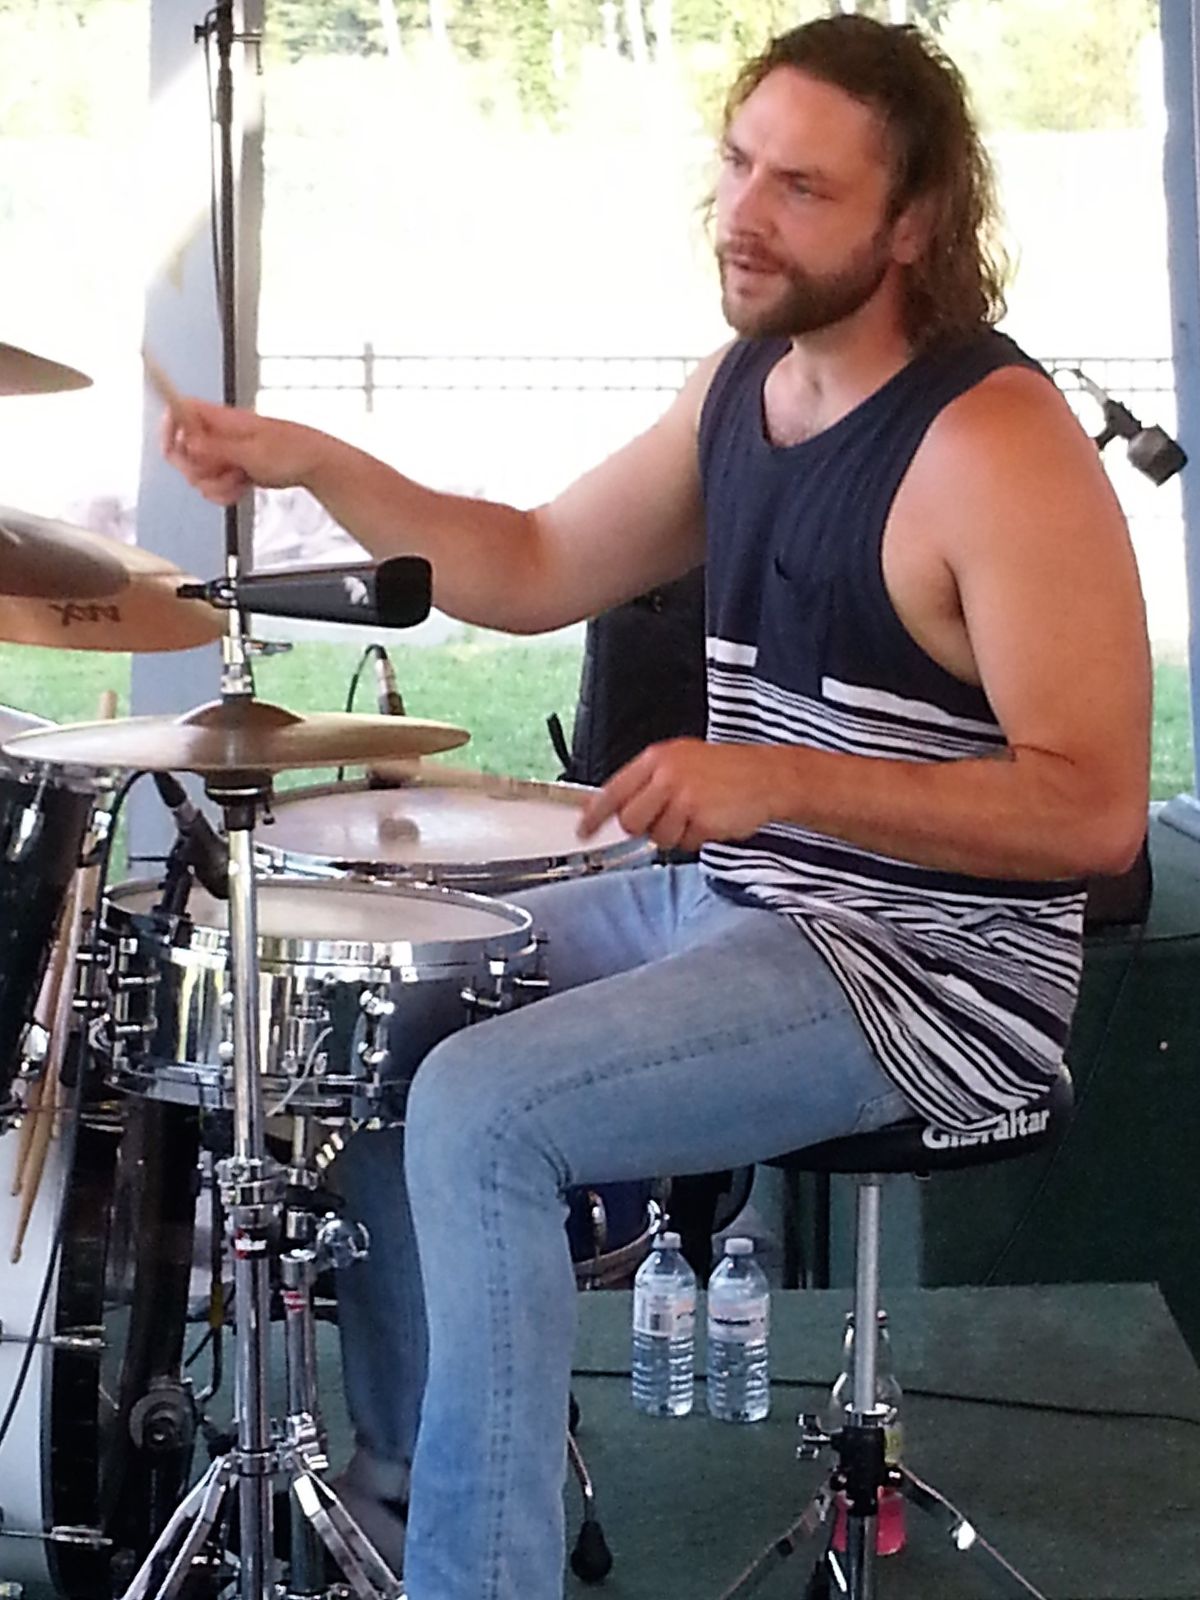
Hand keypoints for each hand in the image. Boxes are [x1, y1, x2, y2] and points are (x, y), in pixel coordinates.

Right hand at [160, 398, 330, 505]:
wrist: (312, 464)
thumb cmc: (290, 449)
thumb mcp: (252, 451)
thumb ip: (218, 449)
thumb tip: (189, 443)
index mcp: (220, 419)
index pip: (179, 411)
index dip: (169, 429)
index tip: (172, 450)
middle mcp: (217, 435)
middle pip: (182, 451)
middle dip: (196, 470)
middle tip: (220, 471)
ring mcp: (223, 453)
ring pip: (198, 475)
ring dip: (215, 485)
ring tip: (239, 478)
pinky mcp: (230, 470)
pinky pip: (213, 487)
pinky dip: (224, 493)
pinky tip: (242, 487)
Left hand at [578, 738, 783, 851]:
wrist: (769, 776)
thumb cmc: (727, 771)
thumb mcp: (682, 762)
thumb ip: (648, 782)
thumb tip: (615, 807)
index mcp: (657, 759)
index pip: (613, 790)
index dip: (594, 814)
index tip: (583, 830)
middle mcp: (666, 775)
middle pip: (631, 821)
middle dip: (646, 828)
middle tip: (669, 818)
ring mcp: (683, 796)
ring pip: (658, 836)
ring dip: (676, 834)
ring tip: (697, 814)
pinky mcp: (701, 817)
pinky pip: (685, 843)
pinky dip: (697, 838)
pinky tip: (711, 819)